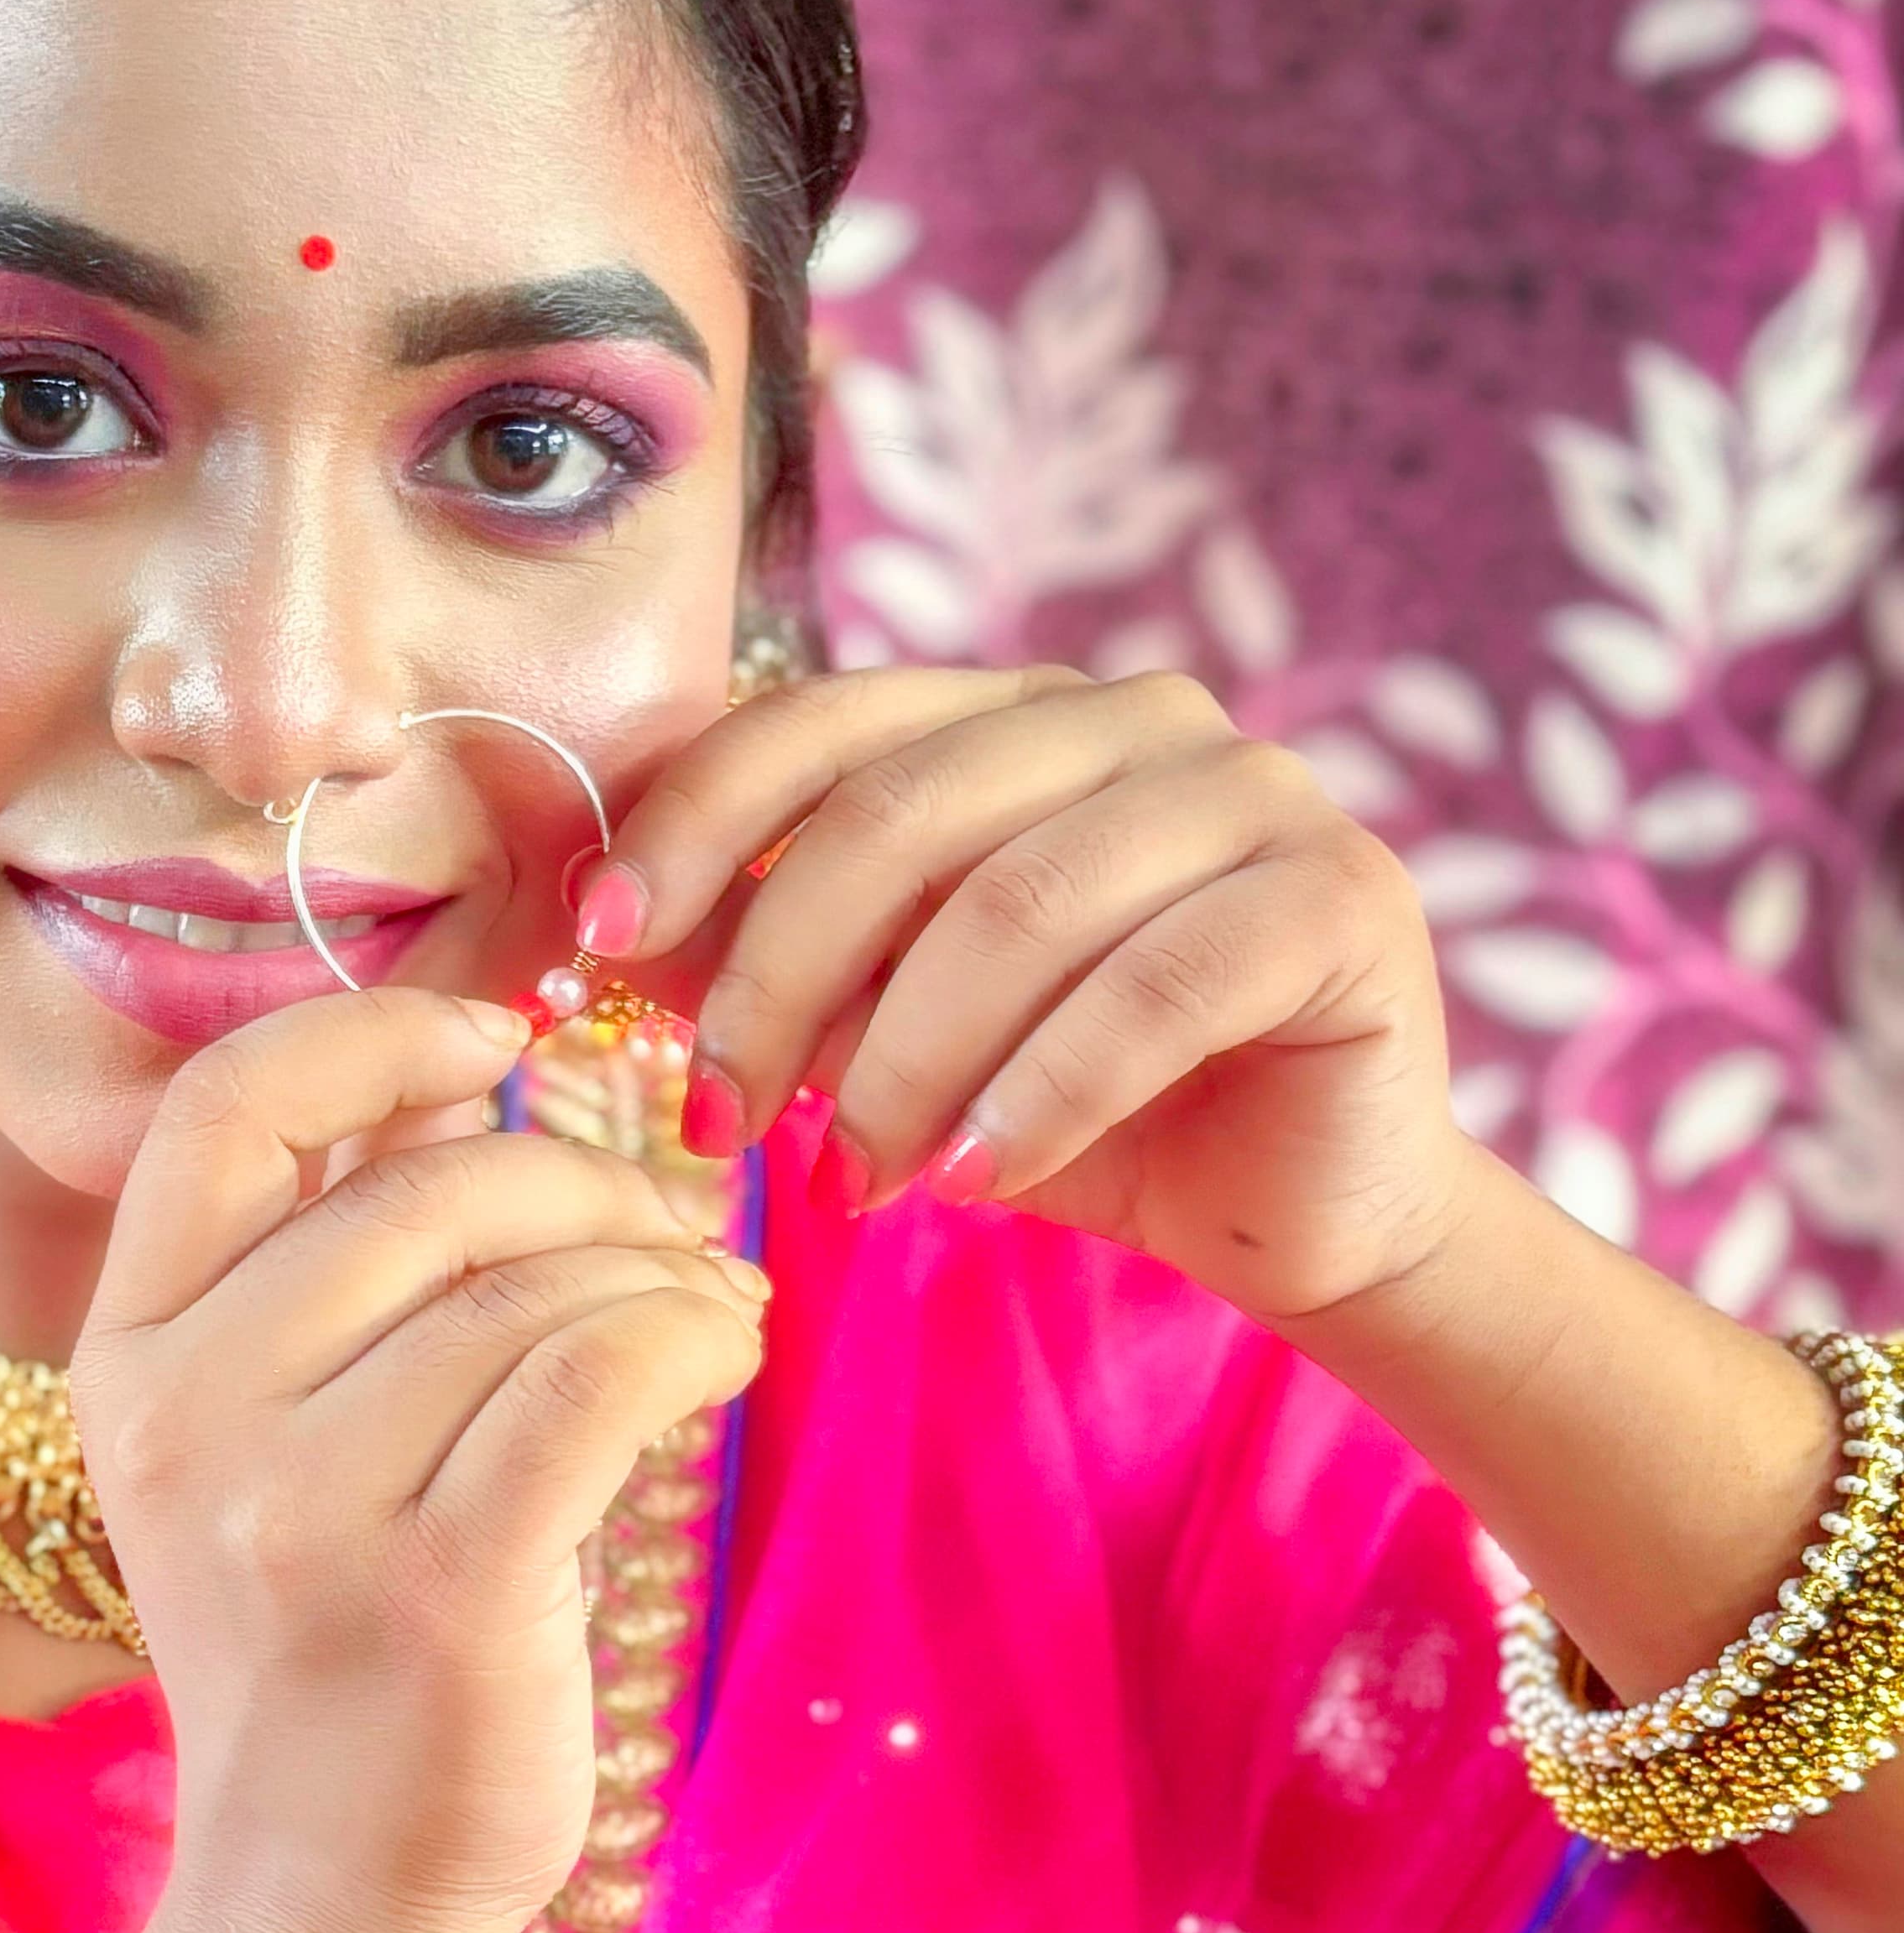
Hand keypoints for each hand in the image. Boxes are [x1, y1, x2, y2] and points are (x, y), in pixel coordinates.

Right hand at [74, 987, 768, 1932]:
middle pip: (427, 1190)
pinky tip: (726, 1348)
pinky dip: (690, 1331)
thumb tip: (457, 1067)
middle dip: (586, 1182)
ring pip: (528, 1286)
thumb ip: (324, 1266)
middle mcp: (189, 1416)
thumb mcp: (258, 1447)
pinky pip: (595, 1374)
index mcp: (128, 1356)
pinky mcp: (435, 1587)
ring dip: (661, 1271)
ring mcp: (300, 1508)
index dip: (379, 1033)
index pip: (229, 1108)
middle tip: (675, 1230)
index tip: (498, 1041)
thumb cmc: (324, 1651)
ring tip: (715, 1310)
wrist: (317, 1895)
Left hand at [583, 666, 1464, 1325]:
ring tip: (853, 1181)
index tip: (593, 939)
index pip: (823, 723)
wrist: (1283, 1216)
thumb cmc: (1064, 1115)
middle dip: (781, 979)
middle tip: (718, 1121)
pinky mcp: (1343, 897)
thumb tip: (589, 931)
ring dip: (907, 1063)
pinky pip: (1158, 989)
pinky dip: (1043, 1095)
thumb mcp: (882, 1035)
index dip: (694, 822)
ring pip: (1021, 906)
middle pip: (903, 816)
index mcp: (1017, 716)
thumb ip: (767, 964)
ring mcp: (1257, 793)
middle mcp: (1140, 719)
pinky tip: (976, 1184)